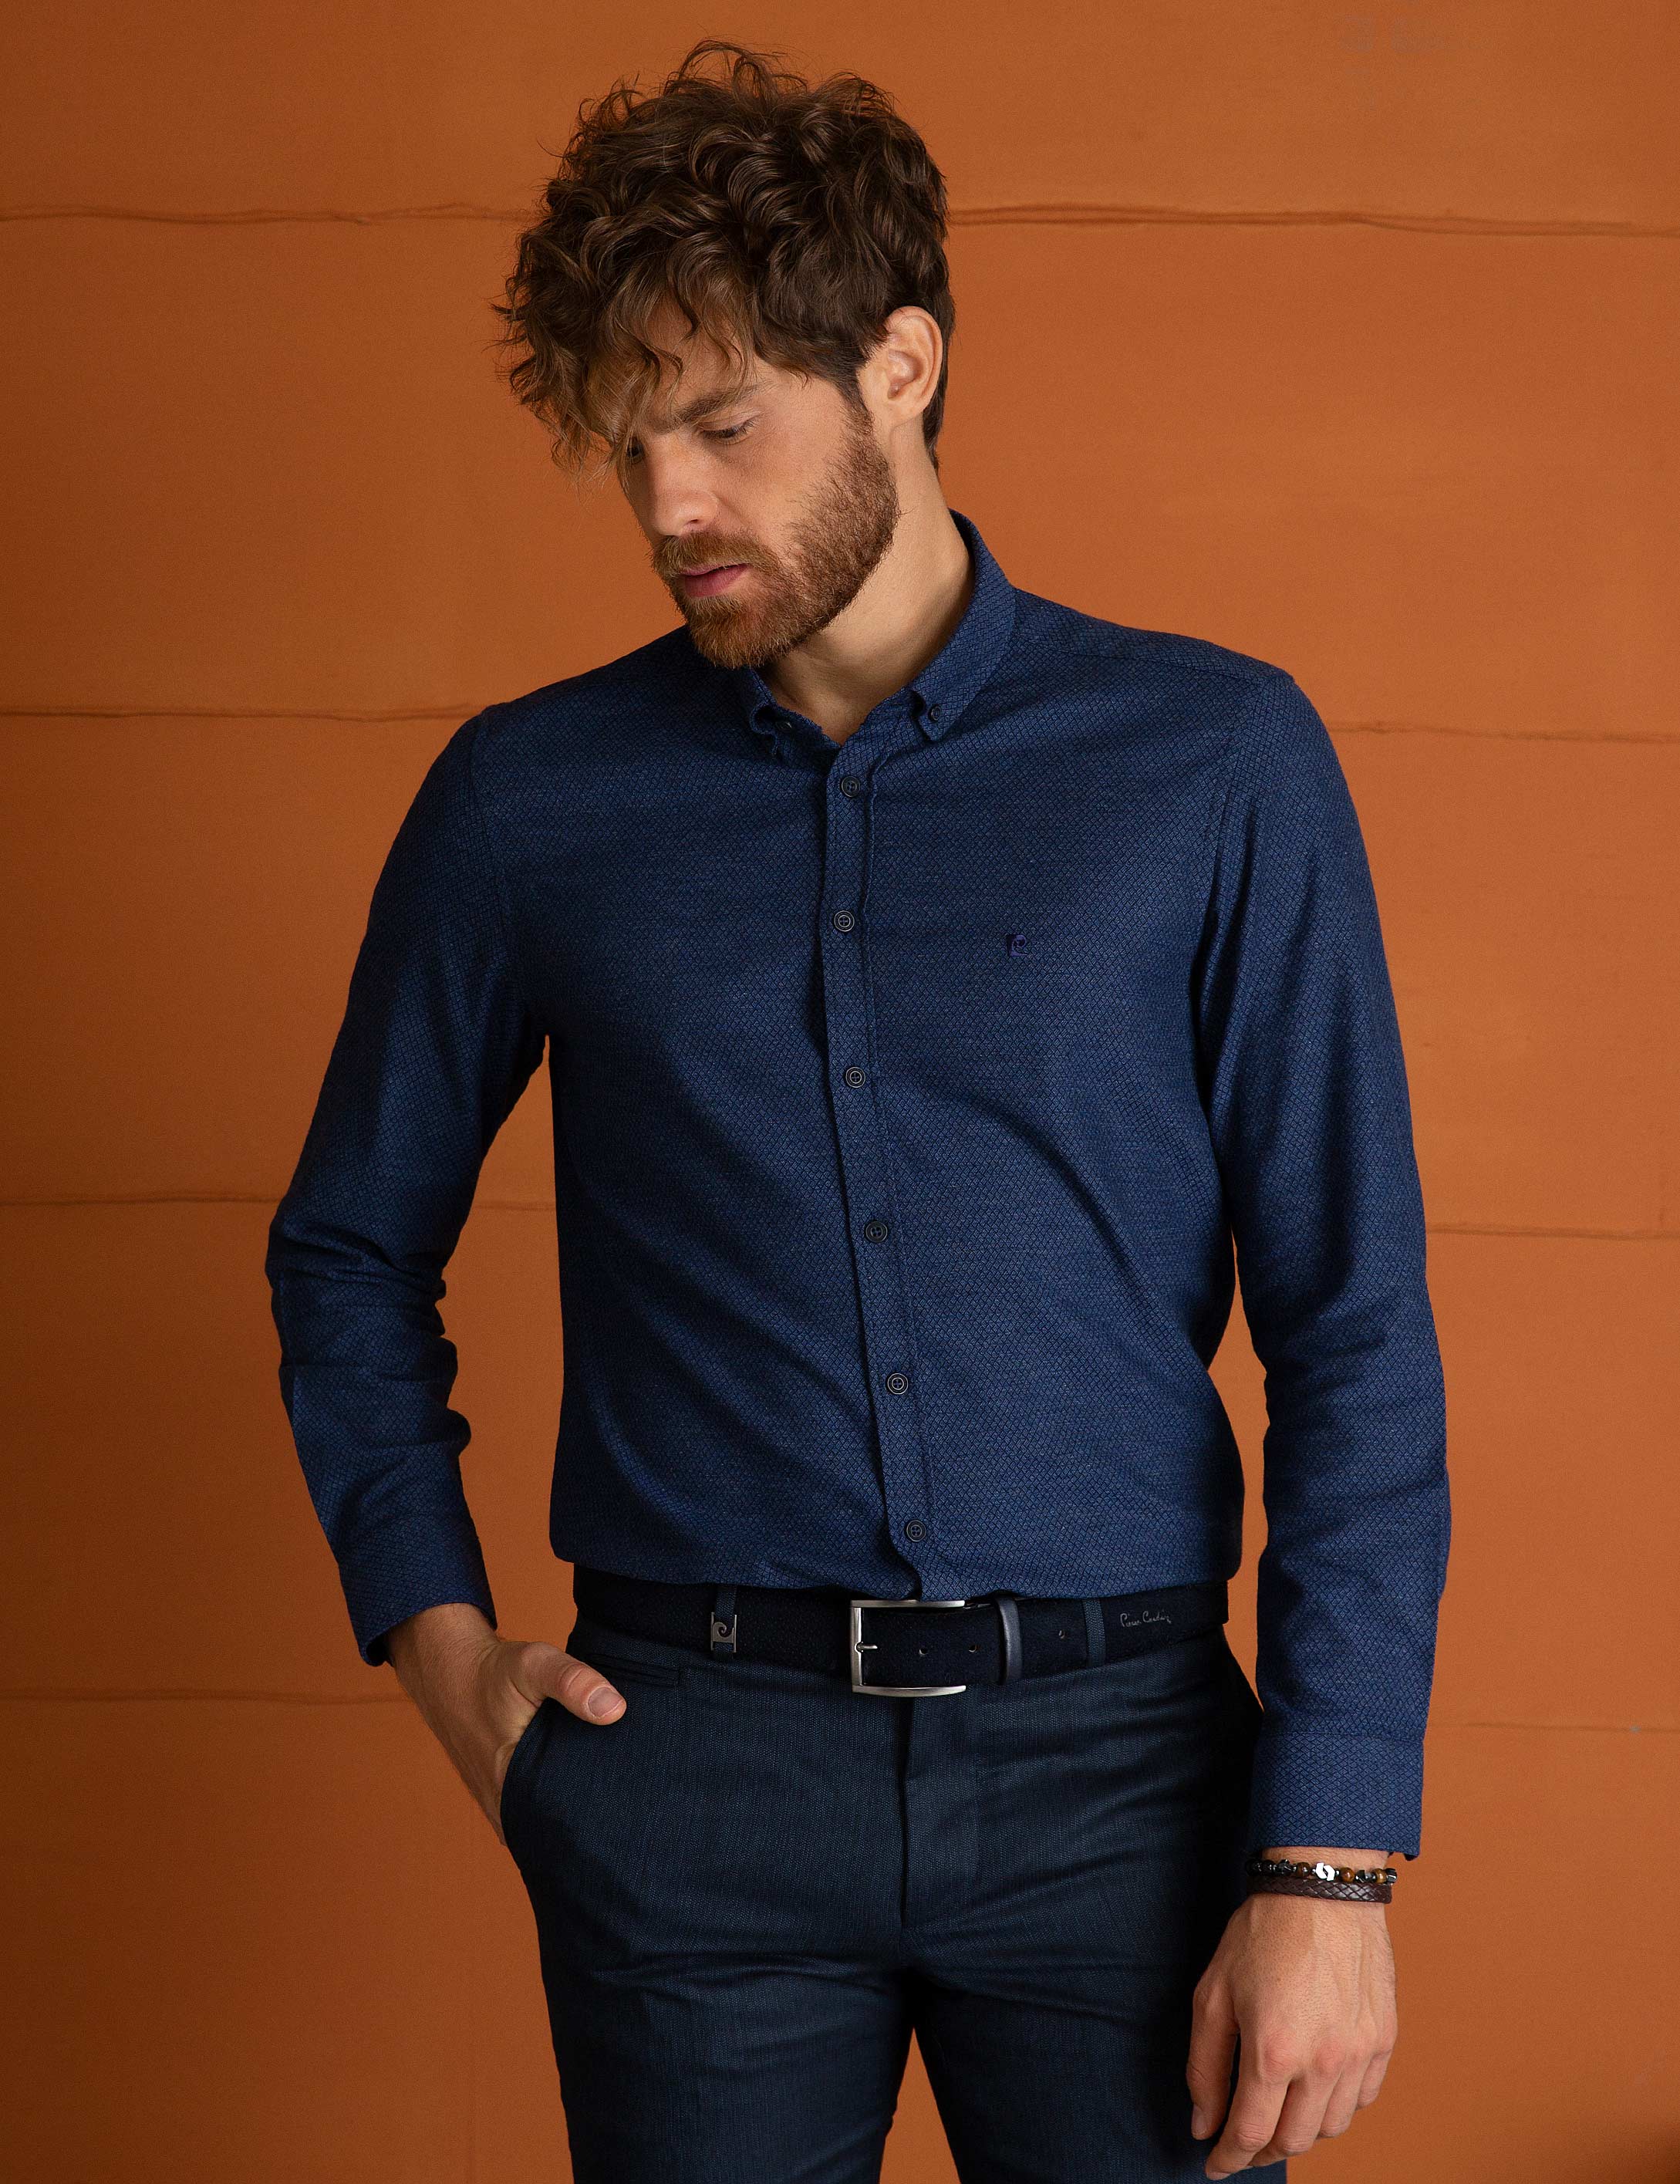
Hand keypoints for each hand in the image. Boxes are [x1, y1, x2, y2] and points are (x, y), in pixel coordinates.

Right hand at [382, 1602, 627, 1843]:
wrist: (449, 1673)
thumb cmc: (494, 1671)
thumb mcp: (535, 1663)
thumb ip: (573, 1682)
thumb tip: (615, 1710)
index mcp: (510, 1780)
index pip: (564, 1822)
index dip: (597, 1817)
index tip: (628, 1807)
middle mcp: (501, 1803)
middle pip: (555, 1830)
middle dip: (588, 1823)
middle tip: (626, 1808)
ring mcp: (497, 1806)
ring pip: (541, 1828)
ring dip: (568, 1819)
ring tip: (607, 1807)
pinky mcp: (498, 1798)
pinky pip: (529, 1818)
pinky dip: (550, 1811)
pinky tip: (576, 1797)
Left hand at [1186, 1890, 1396, 2174]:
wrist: (1321, 1888)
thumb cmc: (1261, 1934)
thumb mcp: (1212, 1994)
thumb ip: (1203, 2066)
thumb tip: (1203, 2123)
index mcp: (1273, 2052)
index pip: (1249, 2134)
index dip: (1228, 2159)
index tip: (1214, 2165)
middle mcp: (1322, 2063)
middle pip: (1293, 2141)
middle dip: (1261, 2151)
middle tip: (1241, 2143)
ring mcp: (1358, 2054)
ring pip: (1330, 2128)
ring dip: (1300, 2132)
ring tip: (1277, 2113)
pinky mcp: (1383, 2040)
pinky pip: (1362, 2099)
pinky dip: (1336, 2107)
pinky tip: (1315, 2089)